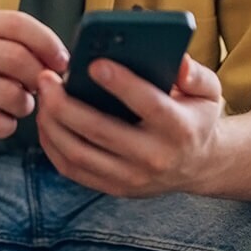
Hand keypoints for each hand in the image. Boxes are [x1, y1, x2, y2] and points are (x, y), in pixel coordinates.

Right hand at [0, 10, 70, 150]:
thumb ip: (21, 46)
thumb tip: (63, 62)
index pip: (18, 24)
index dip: (48, 43)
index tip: (62, 63)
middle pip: (17, 59)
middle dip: (39, 79)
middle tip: (40, 90)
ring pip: (11, 94)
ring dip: (25, 105)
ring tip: (17, 106)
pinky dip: (7, 126)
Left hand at [34, 55, 225, 197]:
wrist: (199, 166)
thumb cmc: (195, 119)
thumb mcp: (208, 93)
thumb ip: (196, 75)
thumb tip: (180, 62)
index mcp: (180, 129)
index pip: (148, 105)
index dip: (120, 83)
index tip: (93, 63)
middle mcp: (154, 157)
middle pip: (100, 131)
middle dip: (65, 103)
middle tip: (46, 78)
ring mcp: (132, 178)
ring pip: (78, 152)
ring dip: (51, 123)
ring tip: (42, 95)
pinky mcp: (113, 188)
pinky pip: (71, 169)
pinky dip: (52, 144)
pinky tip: (45, 120)